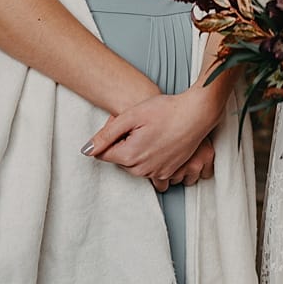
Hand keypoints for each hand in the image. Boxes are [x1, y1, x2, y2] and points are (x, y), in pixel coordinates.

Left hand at [84, 85, 219, 184]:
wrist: (196, 114)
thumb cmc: (165, 110)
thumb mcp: (131, 116)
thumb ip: (106, 135)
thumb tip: (86, 151)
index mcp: (129, 156)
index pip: (103, 154)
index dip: (110, 136)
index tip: (122, 123)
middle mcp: (142, 170)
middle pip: (119, 160)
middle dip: (122, 144)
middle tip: (138, 124)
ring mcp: (156, 173)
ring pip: (133, 165)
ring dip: (136, 151)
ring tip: (149, 131)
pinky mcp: (168, 172)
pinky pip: (149, 169)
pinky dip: (149, 156)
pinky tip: (159, 140)